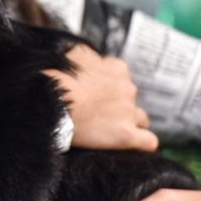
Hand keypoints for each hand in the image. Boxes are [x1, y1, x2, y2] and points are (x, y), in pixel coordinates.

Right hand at [43, 45, 157, 150]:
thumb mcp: (73, 54)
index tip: (96, 95)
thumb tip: (87, 56)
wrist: (52, 99)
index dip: (109, 88)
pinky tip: (131, 146)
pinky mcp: (126, 135)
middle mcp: (127, 88)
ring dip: (129, 124)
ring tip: (109, 131)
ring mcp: (128, 112)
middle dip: (118, 107)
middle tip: (96, 113)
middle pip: (130, 99)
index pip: (122, 77)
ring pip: (141, 119)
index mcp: (116, 68)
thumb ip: (86, 55)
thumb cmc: (58, 77)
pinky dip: (141, 143)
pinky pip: (147, 142)